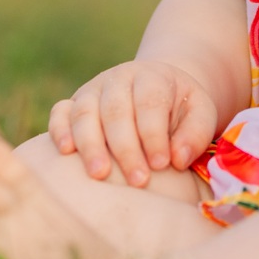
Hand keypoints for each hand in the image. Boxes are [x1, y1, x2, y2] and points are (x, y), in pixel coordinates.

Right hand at [48, 60, 216, 185]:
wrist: (155, 89)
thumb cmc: (179, 108)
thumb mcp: (200, 112)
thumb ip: (196, 133)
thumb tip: (178, 159)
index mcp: (152, 77)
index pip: (150, 103)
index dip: (154, 134)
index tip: (162, 164)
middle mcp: (119, 79)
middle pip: (116, 110)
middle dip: (126, 147)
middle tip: (138, 181)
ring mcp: (93, 90)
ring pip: (85, 112)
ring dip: (91, 144)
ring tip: (100, 175)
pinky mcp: (74, 104)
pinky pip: (60, 112)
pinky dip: (59, 129)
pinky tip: (66, 152)